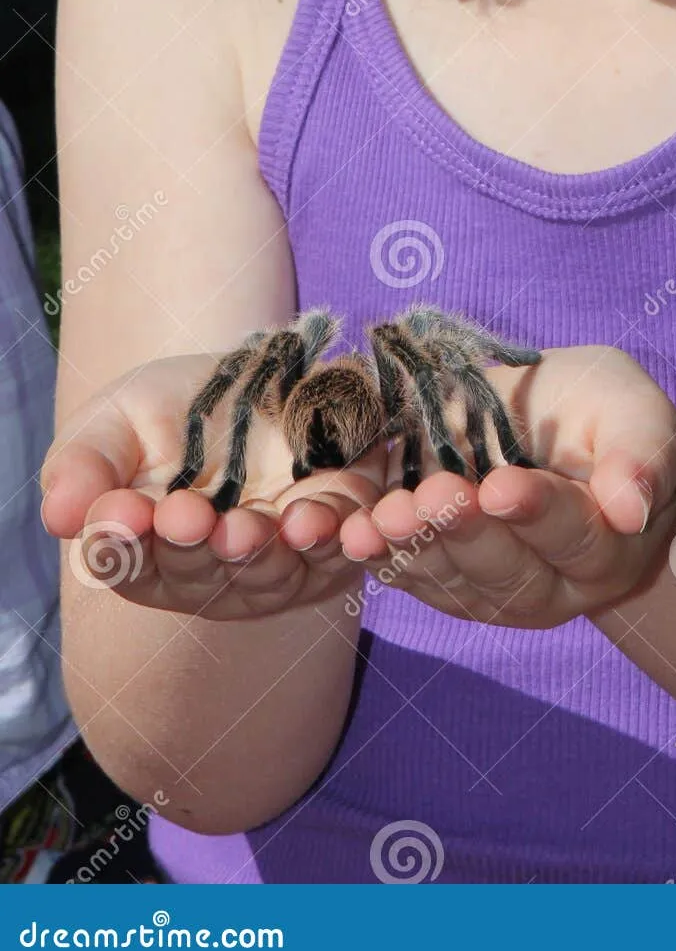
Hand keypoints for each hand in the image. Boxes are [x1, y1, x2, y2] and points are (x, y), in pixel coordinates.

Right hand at [41, 353, 385, 619]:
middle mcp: (210, 572)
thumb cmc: (175, 408)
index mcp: (144, 552)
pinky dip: (331, 540)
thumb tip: (60, 515)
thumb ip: (86, 463)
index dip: (123, 541)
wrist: (262, 375)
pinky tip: (314, 522)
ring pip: (268, 572)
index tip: (123, 513)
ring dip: (259, 552)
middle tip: (188, 515)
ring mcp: (276, 563)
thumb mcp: (118, 420)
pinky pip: (340, 549)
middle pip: (198, 574)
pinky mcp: (337, 538)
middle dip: (194, 546)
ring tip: (247, 525)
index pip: (126, 560)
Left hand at [338, 344, 675, 626]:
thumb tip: (633, 508)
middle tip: (432, 497)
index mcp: (609, 544)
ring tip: (384, 517)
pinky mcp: (447, 584)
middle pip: (510, 570)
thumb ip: (642, 453)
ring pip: (456, 582)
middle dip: (466, 533)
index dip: (538, 511)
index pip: (576, 534)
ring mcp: (497, 593)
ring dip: (417, 550)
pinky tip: (355, 533)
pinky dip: (384, 557)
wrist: (556, 433)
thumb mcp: (634, 410)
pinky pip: (414, 578)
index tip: (501, 485)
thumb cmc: (601, 414)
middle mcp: (555, 585)